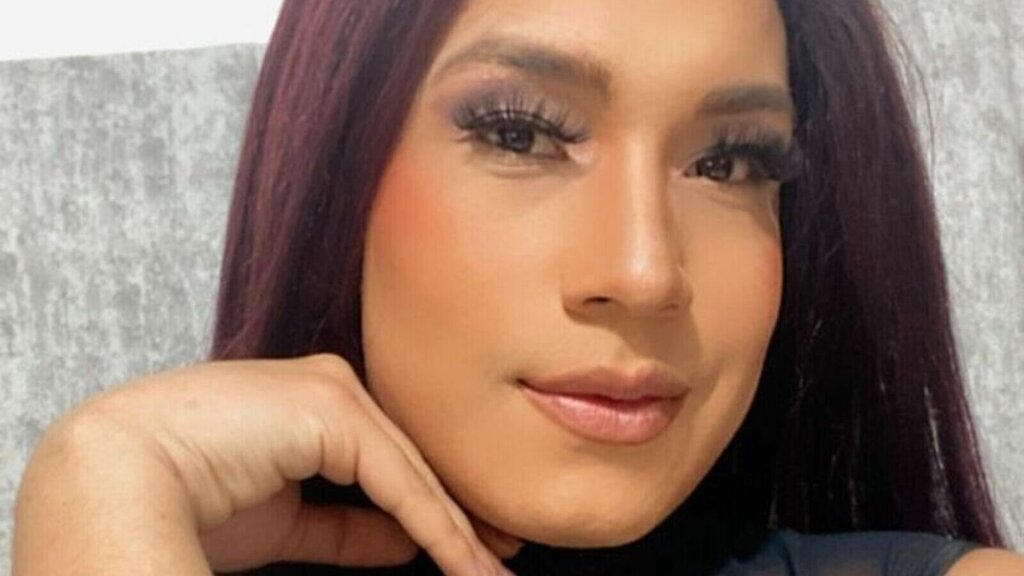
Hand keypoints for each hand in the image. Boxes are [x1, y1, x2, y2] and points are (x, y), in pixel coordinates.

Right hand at [15, 354, 513, 575]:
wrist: (117, 473)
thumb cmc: (184, 498)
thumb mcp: (286, 524)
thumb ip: (346, 530)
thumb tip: (404, 545)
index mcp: (314, 410)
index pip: (391, 467)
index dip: (434, 513)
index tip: (475, 550)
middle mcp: (330, 391)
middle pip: (410, 464)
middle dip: (458, 515)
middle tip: (502, 555)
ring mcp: (333, 392)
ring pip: (410, 471)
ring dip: (455, 526)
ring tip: (493, 568)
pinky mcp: (331, 403)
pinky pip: (395, 478)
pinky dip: (434, 525)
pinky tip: (463, 561)